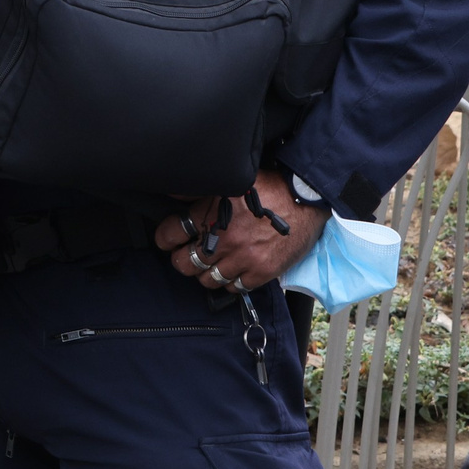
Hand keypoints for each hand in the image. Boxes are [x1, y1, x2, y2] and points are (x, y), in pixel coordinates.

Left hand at [154, 169, 326, 293]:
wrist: (303, 198)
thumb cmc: (266, 187)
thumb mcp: (228, 181)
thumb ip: (197, 191)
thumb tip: (171, 194)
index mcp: (210, 214)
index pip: (171, 233)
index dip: (165, 238)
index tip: (167, 240)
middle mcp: (222, 238)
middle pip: (185, 262)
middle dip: (181, 259)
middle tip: (186, 255)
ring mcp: (242, 257)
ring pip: (208, 279)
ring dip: (205, 273)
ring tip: (208, 266)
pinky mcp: (262, 271)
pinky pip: (235, 288)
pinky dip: (230, 282)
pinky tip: (231, 272)